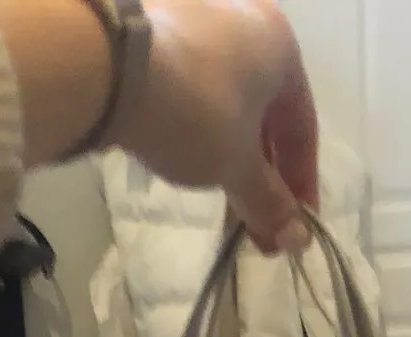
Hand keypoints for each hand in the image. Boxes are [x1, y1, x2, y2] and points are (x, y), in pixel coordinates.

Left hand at [111, 1, 318, 252]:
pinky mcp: (157, 35)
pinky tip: (191, 166)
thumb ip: (269, 202)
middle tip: (258, 228)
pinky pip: (194, 94)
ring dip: (233, 161)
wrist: (108, 66)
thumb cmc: (196, 111)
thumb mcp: (237, 166)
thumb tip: (297, 240)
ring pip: (229, 106)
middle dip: (264, 179)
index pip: (303, 128)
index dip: (301, 185)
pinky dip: (201, 133)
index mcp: (280, 46)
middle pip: (265, 117)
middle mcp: (245, 23)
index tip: (295, 228)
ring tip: (225, 206)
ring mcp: (197, 23)